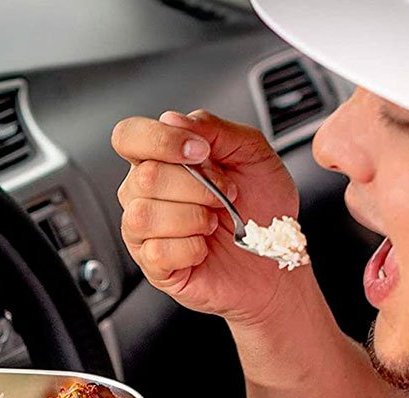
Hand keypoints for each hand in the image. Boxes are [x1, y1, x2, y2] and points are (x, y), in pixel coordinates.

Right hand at [111, 109, 301, 323]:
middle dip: (197, 186)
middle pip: (144, 177)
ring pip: (143, 215)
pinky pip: (157, 252)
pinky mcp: (156, 267)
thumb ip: (216, 129)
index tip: (201, 151)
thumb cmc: (264, 211)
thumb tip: (173, 120)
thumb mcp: (254, 156)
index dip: (159, 139)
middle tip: (227, 195)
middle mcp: (147, 195)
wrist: (278, 257)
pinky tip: (204, 249)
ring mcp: (147, 233)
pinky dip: (190, 249)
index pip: (129, 137)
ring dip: (191, 217)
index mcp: (164, 161)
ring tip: (213, 223)